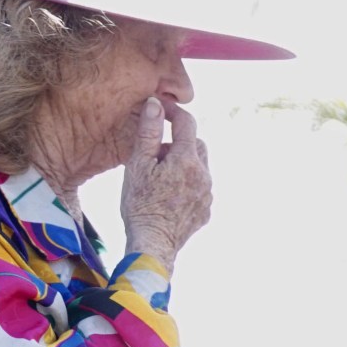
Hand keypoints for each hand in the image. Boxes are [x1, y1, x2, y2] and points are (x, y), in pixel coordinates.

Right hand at [121, 98, 210, 264]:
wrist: (152, 243)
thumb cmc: (140, 203)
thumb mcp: (138, 164)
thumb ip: (149, 132)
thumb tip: (156, 103)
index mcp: (187, 160)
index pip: (187, 123)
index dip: (173, 112)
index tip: (160, 109)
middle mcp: (204, 175)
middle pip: (196, 145)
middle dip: (177, 142)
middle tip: (153, 155)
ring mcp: (208, 195)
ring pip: (199, 167)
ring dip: (182, 164)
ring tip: (158, 177)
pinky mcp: (206, 211)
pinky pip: (199, 188)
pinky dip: (186, 184)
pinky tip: (167, 196)